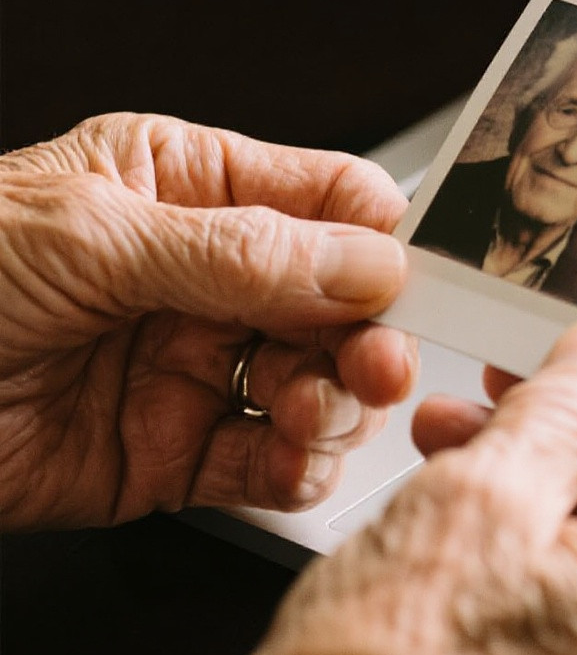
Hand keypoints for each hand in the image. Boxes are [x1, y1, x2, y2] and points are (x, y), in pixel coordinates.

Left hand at [0, 113, 415, 529]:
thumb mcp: (91, 237)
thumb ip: (241, 253)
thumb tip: (369, 260)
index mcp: (190, 188)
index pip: (326, 201)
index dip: (376, 239)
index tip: (407, 281)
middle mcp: (209, 277)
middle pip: (339, 302)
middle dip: (366, 335)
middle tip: (374, 365)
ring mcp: (197, 366)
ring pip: (318, 383)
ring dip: (335, 404)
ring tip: (313, 412)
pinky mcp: (177, 453)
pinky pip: (267, 458)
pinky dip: (293, 466)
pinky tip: (285, 459)